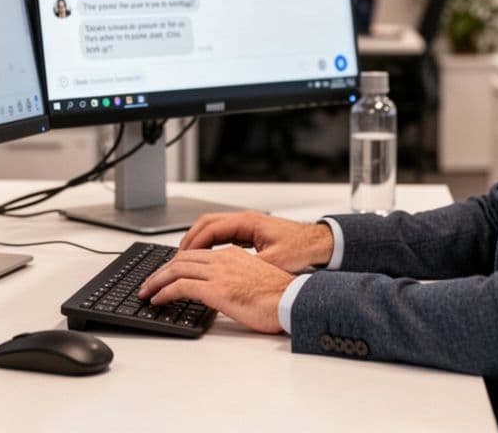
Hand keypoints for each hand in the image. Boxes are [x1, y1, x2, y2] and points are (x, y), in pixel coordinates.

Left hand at [137, 247, 291, 333]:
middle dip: (161, 270)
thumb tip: (225, 291)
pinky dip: (164, 291)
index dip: (176, 263)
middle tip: (148, 282)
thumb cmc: (280, 296)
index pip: (196, 253)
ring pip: (175, 269)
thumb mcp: (254, 280)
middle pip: (181, 258)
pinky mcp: (215, 288)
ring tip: (146, 291)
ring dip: (156, 280)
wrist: (291, 301)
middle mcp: (223, 258)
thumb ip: (235, 279)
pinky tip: (157, 299)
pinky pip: (180, 286)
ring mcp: (218, 272)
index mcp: (232, 254)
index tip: (166, 273)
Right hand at [180, 211, 333, 272]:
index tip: (181, 258)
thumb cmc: (302, 248)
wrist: (321, 244)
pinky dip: (211, 244)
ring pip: (214, 229)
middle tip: (177, 258)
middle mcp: (245, 220)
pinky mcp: (252, 233)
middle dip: (189, 241)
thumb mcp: (275, 261)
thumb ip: (250, 266)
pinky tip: (207, 258)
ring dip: (199, 242)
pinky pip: (224, 235)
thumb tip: (230, 276)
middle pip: (206, 224)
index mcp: (247, 223)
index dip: (192, 243)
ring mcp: (248, 225)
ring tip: (187, 259)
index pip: (209, 228)